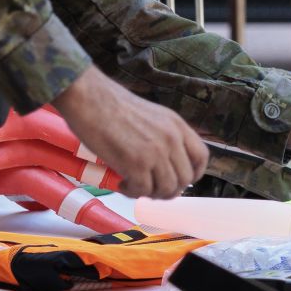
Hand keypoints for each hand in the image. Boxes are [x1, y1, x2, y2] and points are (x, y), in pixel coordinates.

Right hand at [54, 67, 207, 198]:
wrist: (89, 98)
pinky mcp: (136, 164)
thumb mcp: (151, 116)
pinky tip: (121, 183)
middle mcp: (172, 139)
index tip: (181, 180)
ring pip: (166, 189)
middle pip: (185, 178)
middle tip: (150, 188)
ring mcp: (156, 152)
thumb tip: (164, 162)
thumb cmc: (111, 105)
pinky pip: (143, 191)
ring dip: (150, 193)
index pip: (201, 156)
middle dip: (168, 189)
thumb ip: (163, 136)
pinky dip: (132, 192)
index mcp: (177, 125)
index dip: (193, 173)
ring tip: (133, 185)